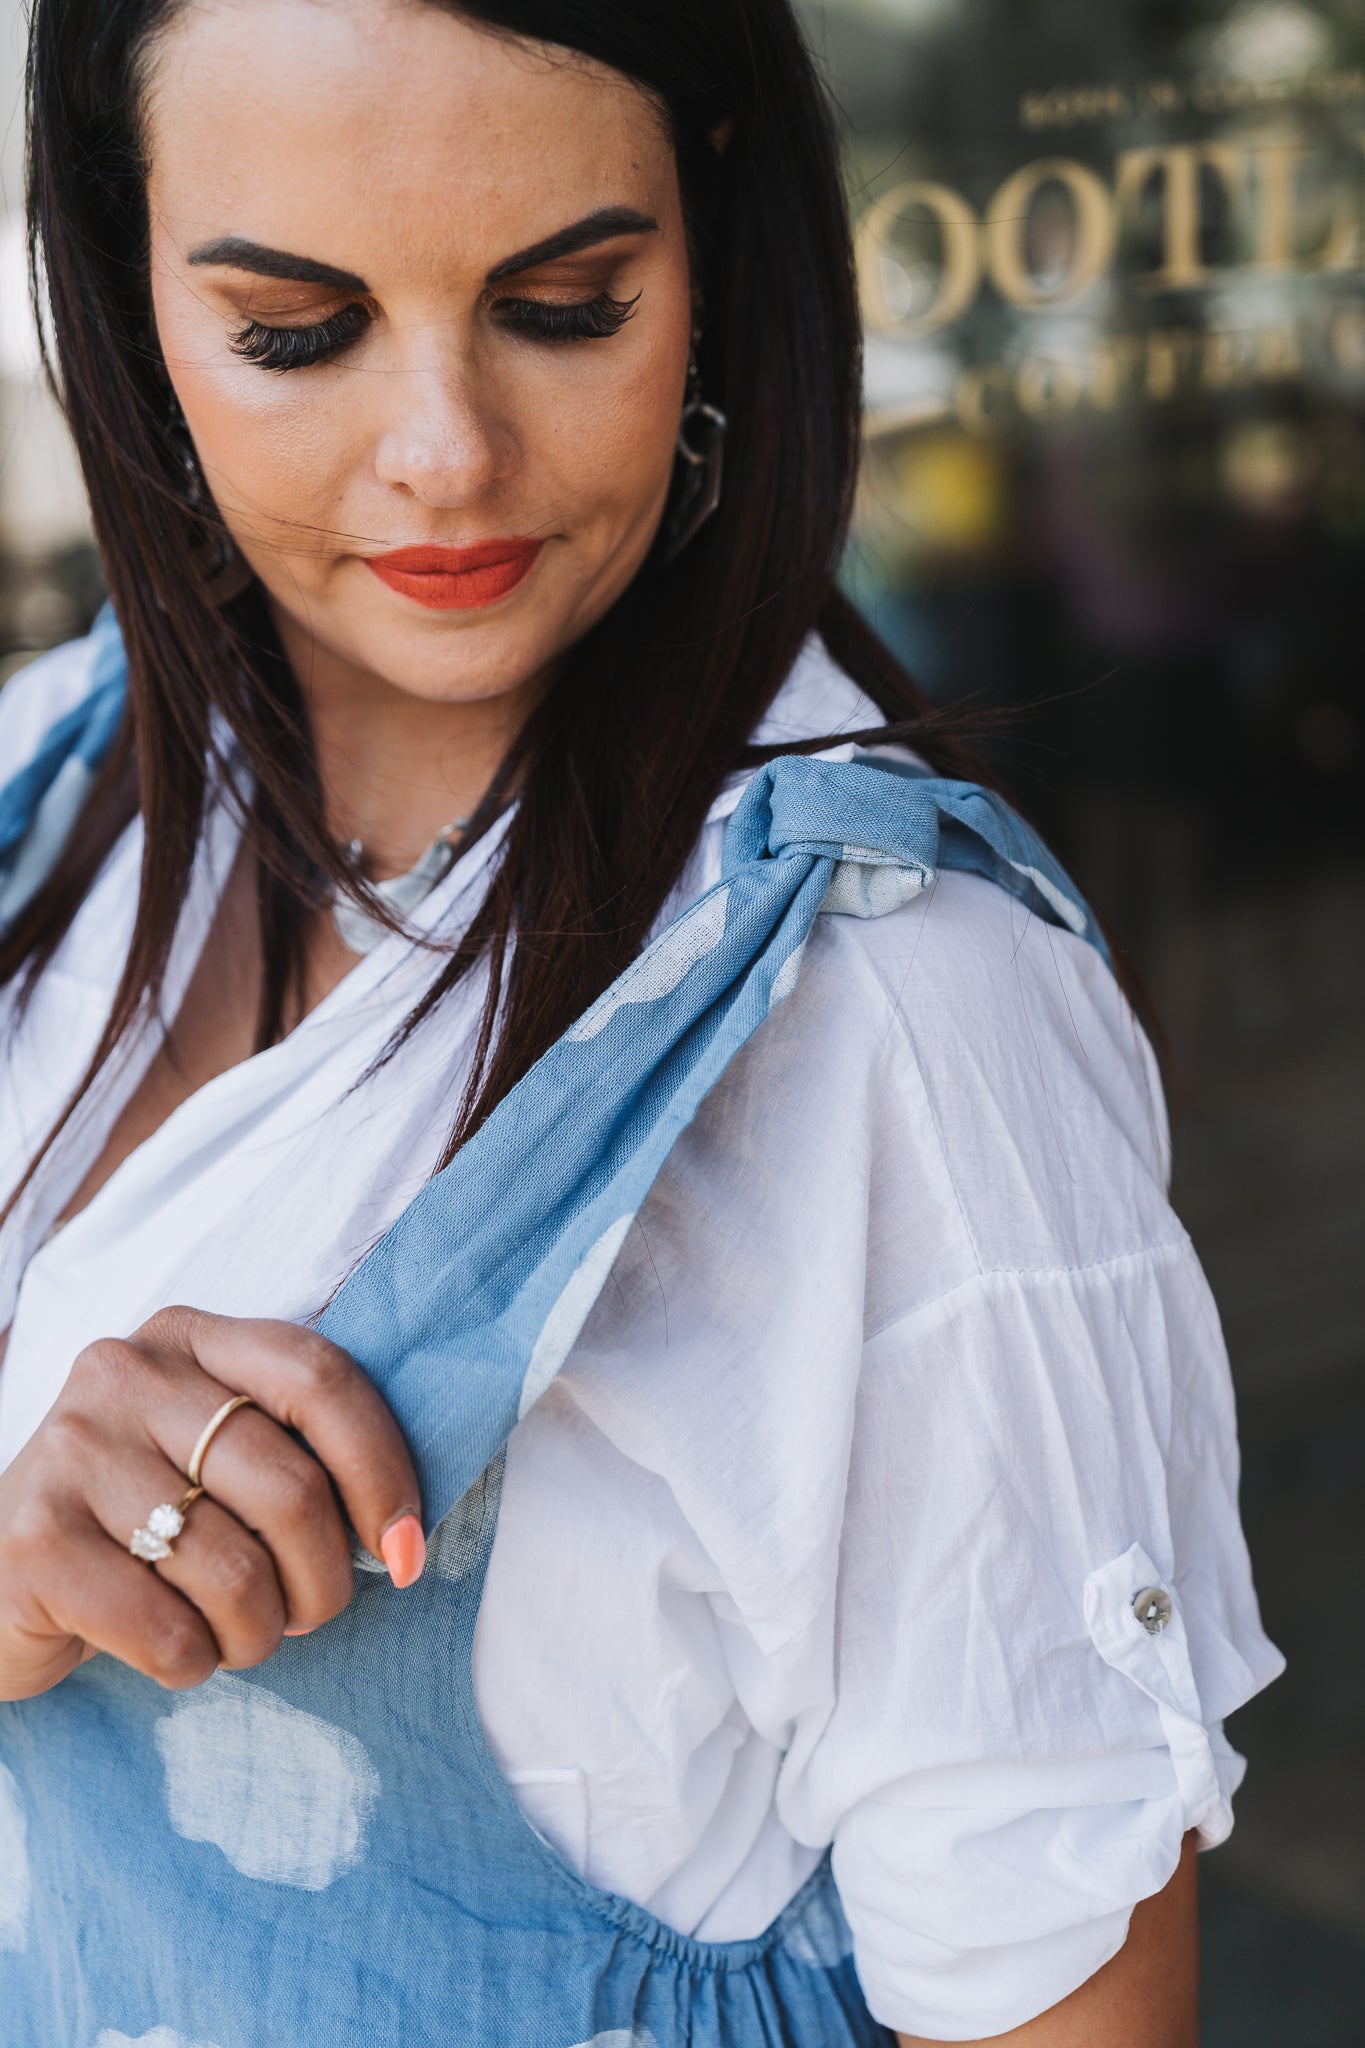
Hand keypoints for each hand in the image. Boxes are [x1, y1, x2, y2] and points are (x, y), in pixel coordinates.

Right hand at [0, 1305, 421, 1701]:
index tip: (407, 1551)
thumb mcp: (212, 1457)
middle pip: (290, 1487)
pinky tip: (175, 1652)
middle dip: (326, 1579)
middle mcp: (124, 1374)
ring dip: (259, 1632)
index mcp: (188, 1338)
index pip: (321, 1378)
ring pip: (236, 1572)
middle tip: (313, 1613)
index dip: (382, 1471)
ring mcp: (71, 1452)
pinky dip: (194, 1664)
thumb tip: (404, 1538)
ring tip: (238, 1634)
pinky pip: (169, 1633)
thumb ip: (295, 1454)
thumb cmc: (139, 1522)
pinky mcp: (34, 1544)